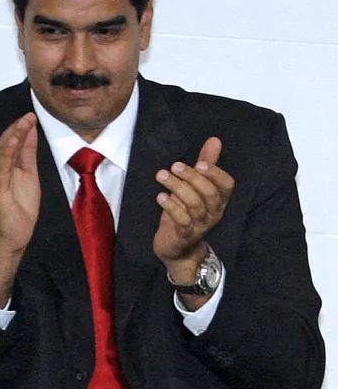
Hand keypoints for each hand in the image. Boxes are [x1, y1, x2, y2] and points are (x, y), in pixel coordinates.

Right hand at [0, 113, 39, 305]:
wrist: (13, 236)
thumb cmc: (19, 210)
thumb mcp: (29, 175)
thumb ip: (28, 154)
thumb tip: (30, 133)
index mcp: (2, 167)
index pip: (10, 143)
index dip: (20, 129)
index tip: (31, 115)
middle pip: (5, 144)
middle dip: (17, 128)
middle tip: (29, 114)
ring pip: (3, 152)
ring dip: (13, 135)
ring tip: (24, 121)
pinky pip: (1, 166)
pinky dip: (7, 152)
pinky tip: (14, 140)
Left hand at [152, 136, 234, 279]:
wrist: (177, 249)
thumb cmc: (186, 213)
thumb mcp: (194, 187)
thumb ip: (205, 165)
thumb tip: (214, 140)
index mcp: (218, 199)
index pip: (227, 185)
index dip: (216, 173)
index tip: (200, 163)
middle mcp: (214, 212)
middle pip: (209, 193)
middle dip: (192, 177)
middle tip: (174, 166)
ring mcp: (201, 225)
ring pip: (195, 204)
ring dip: (177, 188)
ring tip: (161, 176)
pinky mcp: (185, 235)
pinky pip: (182, 220)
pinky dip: (171, 207)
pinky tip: (160, 196)